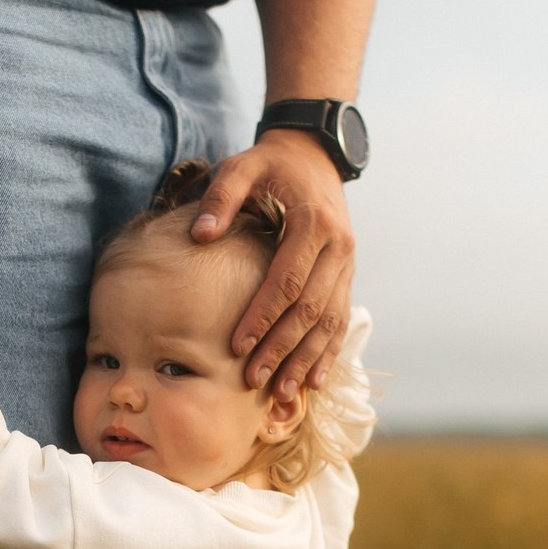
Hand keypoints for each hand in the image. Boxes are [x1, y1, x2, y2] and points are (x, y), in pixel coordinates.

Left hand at [191, 128, 354, 399]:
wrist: (313, 154)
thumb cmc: (270, 164)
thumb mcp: (243, 165)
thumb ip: (222, 197)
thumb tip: (201, 235)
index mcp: (314, 222)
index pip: (287, 280)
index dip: (263, 316)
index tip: (237, 347)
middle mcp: (338, 246)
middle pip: (310, 310)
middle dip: (281, 349)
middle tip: (253, 381)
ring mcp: (346, 264)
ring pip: (329, 322)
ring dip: (306, 361)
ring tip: (282, 394)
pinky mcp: (346, 276)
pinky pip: (340, 321)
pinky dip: (327, 354)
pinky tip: (313, 382)